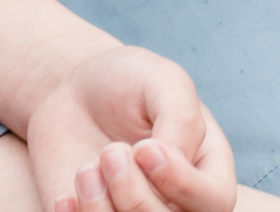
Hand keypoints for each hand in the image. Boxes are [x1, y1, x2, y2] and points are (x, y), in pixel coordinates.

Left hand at [24, 45, 241, 211]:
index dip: (181, 184)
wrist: (72, 92)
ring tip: (87, 169)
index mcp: (206, 168)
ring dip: (102, 209)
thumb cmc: (127, 81)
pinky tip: (65, 195)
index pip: (214, 201)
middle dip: (136, 197)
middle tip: (110, 152)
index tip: (143, 147)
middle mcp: (175, 201)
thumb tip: (172, 161)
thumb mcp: (162, 80)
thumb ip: (181, 118)